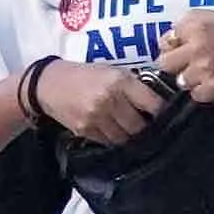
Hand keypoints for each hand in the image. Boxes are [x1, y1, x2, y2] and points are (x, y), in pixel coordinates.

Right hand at [33, 59, 172, 144]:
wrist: (49, 83)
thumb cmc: (85, 75)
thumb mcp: (113, 71)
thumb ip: (134, 87)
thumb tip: (158, 105)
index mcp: (120, 81)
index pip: (153, 105)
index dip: (162, 114)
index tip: (164, 117)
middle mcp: (109, 99)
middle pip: (139, 126)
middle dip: (145, 129)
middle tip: (147, 127)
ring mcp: (96, 117)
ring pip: (125, 138)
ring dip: (130, 137)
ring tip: (129, 130)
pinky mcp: (85, 130)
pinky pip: (108, 141)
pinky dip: (113, 138)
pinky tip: (112, 130)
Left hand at [157, 3, 213, 103]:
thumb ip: (195, 22)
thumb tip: (173, 35)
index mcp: (197, 24)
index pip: (165, 40)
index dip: (175, 47)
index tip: (186, 51)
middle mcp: (196, 44)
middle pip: (165, 63)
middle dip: (177, 66)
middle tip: (194, 67)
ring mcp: (202, 67)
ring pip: (180, 81)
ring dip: (192, 81)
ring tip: (212, 75)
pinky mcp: (211, 87)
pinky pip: (195, 94)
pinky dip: (205, 93)